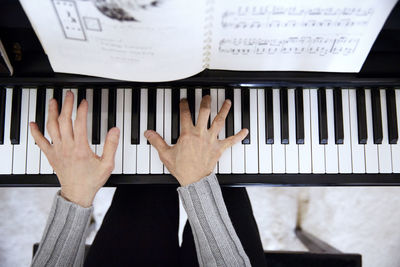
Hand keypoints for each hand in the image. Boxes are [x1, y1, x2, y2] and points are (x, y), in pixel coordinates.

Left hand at [30, 91, 119, 206]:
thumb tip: (115, 130)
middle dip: (66, 105)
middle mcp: (66, 147)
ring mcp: (57, 151)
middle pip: (64, 121)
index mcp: (80, 148)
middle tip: (69, 95)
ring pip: (51, 127)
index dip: (81, 110)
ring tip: (53, 101)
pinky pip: (40, 142)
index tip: (84, 101)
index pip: (79, 123)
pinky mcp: (51, 156)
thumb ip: (111, 146)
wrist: (77, 194)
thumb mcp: (107, 164)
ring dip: (51, 112)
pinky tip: (32, 124)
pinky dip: (35, 132)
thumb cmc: (91, 180)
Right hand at [145, 95, 247, 185]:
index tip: (184, 100)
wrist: (194, 180)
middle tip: (207, 95)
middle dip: (206, 102)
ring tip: (227, 102)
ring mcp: (211, 140)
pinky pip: (231, 141)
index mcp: (188, 134)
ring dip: (224, 111)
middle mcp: (201, 134)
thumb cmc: (181, 168)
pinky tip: (246, 130)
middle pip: (205, 113)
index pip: (185, 114)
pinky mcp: (219, 148)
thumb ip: (156, 141)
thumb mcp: (166, 154)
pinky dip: (239, 135)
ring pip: (219, 122)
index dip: (184, 105)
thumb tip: (148, 133)